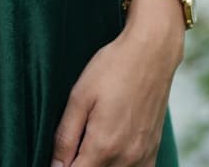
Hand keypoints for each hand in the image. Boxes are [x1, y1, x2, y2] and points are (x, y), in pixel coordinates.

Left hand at [50, 16, 183, 166]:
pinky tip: (111, 148)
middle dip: (80, 163)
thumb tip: (55, 166)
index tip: (59, 154)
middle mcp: (126, 158)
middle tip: (74, 142)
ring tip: (92, 140)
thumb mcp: (79, 96)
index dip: (62, 166)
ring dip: (99, 164)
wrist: (151, 54)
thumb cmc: (113, 69)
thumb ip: (66, 136)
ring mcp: (143, 157)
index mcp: (104, 146)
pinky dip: (119, 166)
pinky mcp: (153, 152)